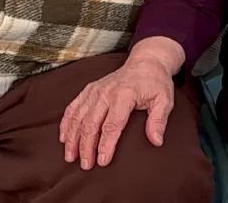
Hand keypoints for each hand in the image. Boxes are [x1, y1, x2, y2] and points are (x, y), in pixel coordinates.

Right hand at [59, 38, 182, 169]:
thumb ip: (158, 120)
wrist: (145, 61)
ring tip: (70, 156)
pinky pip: (73, 107)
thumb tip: (156, 141)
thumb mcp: (164, 100)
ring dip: (73, 138)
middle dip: (86, 146)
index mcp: (124, 95)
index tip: (102, 162)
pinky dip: (66, 122)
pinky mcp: (89, 89)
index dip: (105, 145)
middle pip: (91, 124)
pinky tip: (63, 137)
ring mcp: (95, 90)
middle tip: (85, 165)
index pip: (112, 125)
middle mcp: (106, 92)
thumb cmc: (155, 83)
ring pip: (78, 117)